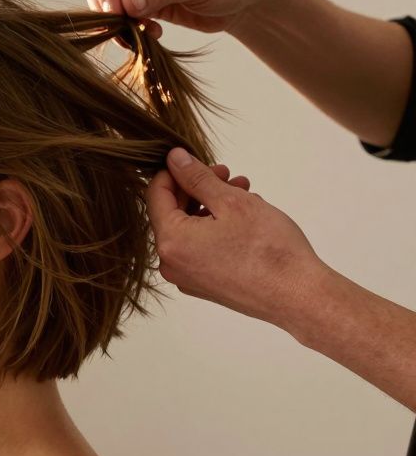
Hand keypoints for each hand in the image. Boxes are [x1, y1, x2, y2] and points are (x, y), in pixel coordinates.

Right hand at [82, 0, 277, 38]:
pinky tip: (153, 33)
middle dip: (107, 6)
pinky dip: (129, 29)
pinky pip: (121, 16)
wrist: (244, 0)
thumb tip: (125, 4)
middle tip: (123, 28)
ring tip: (141, 33)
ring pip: (106, 1)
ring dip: (118, 21)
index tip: (116, 13)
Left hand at [147, 148, 324, 326]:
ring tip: (244, 192)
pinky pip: (202, 248)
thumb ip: (197, 178)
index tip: (198, 161)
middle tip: (228, 175)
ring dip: (213, 206)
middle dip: (200, 189)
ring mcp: (188, 278)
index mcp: (170, 242)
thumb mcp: (232, 202)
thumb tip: (174, 159)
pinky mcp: (206, 285)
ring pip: (191, 230)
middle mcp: (171, 264)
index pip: (156, 195)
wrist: (299, 296)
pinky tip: (245, 218)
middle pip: (174, 213)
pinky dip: (217, 229)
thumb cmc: (269, 249)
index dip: (175, 172)